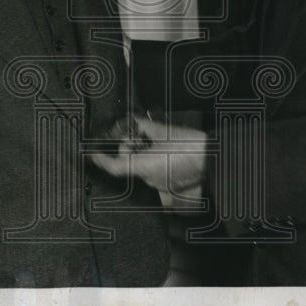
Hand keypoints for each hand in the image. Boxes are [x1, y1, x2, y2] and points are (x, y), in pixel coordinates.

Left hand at [89, 118, 206, 192]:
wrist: (213, 159)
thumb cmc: (189, 145)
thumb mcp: (163, 130)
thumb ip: (144, 125)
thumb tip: (134, 120)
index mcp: (144, 167)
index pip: (114, 167)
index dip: (100, 160)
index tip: (92, 153)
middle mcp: (149, 179)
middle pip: (129, 164)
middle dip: (131, 148)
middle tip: (140, 134)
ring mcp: (161, 184)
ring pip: (143, 167)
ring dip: (144, 153)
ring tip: (157, 140)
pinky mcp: (171, 186)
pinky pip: (155, 172)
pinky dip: (155, 160)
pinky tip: (166, 150)